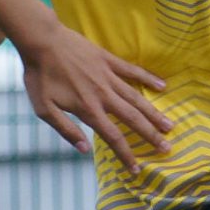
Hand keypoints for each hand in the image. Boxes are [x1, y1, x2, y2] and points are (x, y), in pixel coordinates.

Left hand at [16, 18, 170, 171]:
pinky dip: (148, 78)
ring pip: (137, 98)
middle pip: (132, 119)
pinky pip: (133, 71)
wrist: (41, 41)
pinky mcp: (108, 60)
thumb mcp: (43, 108)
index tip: (136, 168)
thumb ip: (65, 130)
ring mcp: (108, 76)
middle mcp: (103, 95)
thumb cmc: (39, 76)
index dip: (126, 154)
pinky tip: (162, 86)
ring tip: (170, 125)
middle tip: (166, 148)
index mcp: (87, 109)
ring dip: (154, 113)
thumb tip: (85, 150)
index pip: (113, 137)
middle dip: (150, 135)